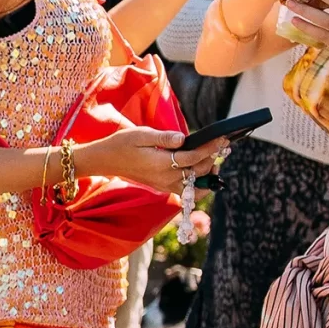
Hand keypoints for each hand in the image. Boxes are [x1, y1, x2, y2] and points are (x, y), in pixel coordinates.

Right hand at [77, 125, 225, 194]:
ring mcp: (164, 185)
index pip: (193, 157)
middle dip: (213, 158)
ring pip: (195, 187)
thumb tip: (184, 138)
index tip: (222, 137)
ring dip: (208, 175)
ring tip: (215, 160)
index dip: (210, 148)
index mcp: (161, 163)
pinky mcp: (163, 187)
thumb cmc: (122, 143)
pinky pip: (186, 193)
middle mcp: (165, 178)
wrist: (105, 160)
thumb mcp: (141, 134)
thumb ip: (163, 137)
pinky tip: (204, 175)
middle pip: (198, 171)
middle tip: (223, 145)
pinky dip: (199, 187)